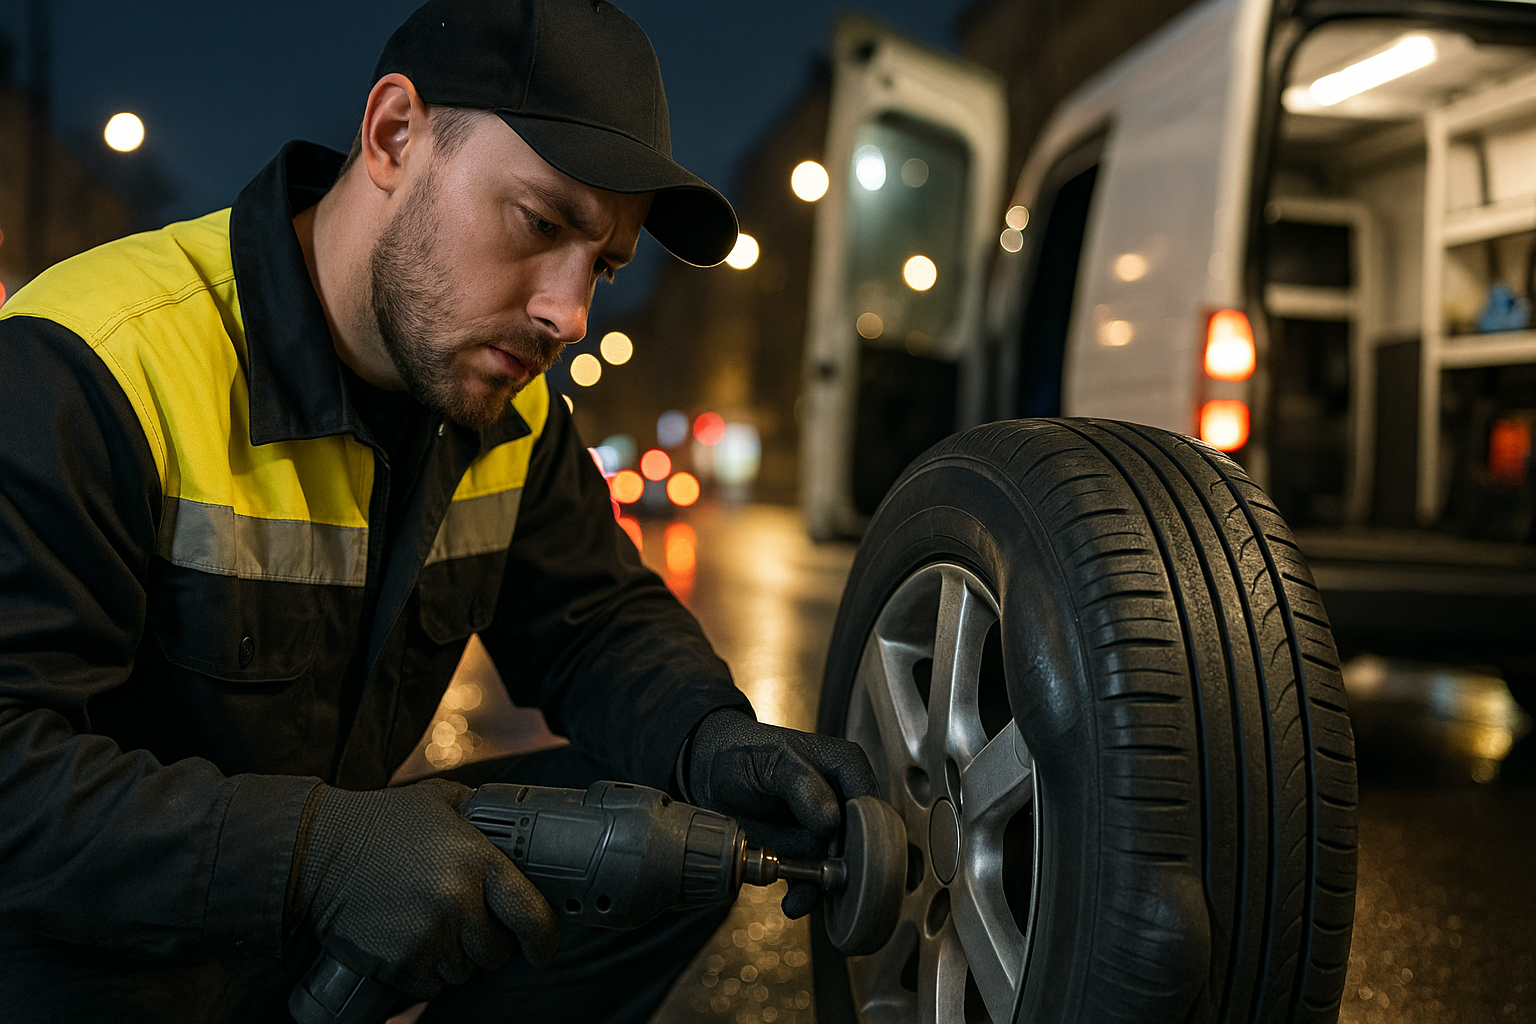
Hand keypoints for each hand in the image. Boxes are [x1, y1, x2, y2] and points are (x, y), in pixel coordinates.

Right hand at [288, 779, 558, 999]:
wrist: (317, 851)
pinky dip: (426, 973)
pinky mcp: (397, 963)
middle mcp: (456, 902)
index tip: (543, 947)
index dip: (544, 938)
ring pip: (464, 973)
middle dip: (488, 942)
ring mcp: (426, 936)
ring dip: (457, 959)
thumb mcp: (442, 800)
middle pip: (497, 952)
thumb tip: (521, 822)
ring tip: (433, 926)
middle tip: (466, 922)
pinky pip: (430, 986)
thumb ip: (484, 813)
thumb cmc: (382, 822)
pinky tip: (413, 943)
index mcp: (477, 861)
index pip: (531, 914)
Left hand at [686, 710, 877, 917]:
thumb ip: (801, 783)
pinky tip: (792, 902)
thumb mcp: (771, 760)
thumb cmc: (744, 753)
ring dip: (823, 887)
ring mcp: (825, 829)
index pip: (870, 807)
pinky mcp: (806, 851)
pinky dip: (806, 895)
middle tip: (821, 881)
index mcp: (846, 767)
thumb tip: (831, 819)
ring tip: (798, 897)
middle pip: (860, 842)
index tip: (840, 854)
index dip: (862, 833)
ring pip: (839, 866)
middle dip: (843, 868)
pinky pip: (815, 880)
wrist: (710, 773)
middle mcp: (842, 799)